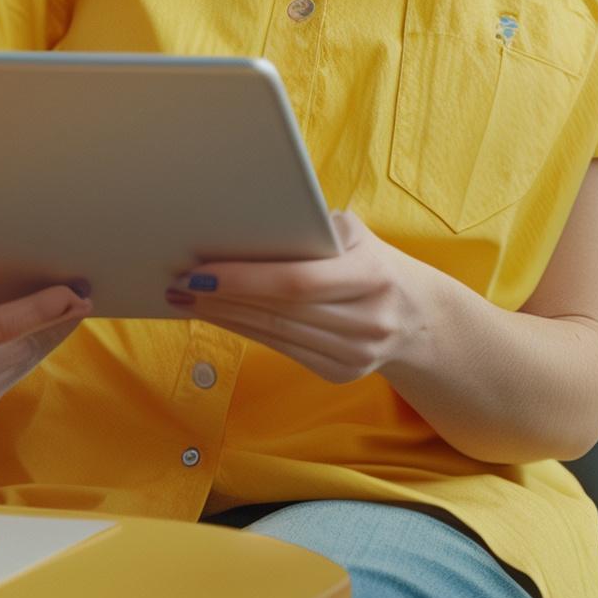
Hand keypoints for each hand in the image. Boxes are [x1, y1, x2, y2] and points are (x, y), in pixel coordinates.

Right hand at [0, 236, 89, 432]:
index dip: (34, 312)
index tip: (70, 294)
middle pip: (20, 347)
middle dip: (56, 318)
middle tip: (87, 288)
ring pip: (24, 363)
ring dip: (52, 332)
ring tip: (78, 300)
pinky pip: (13, 376)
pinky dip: (32, 348)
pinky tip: (49, 324)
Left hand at [169, 212, 422, 383]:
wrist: (419, 316)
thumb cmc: (372, 260)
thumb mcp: (354, 234)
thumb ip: (310, 230)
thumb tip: (241, 225)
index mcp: (372, 274)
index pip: (296, 282)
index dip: (244, 280)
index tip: (200, 270)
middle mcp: (367, 320)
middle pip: (279, 311)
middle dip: (223, 297)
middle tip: (177, 282)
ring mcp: (356, 354)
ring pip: (274, 334)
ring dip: (225, 316)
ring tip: (186, 298)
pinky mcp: (341, 373)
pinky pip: (282, 350)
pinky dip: (245, 331)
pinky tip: (218, 316)